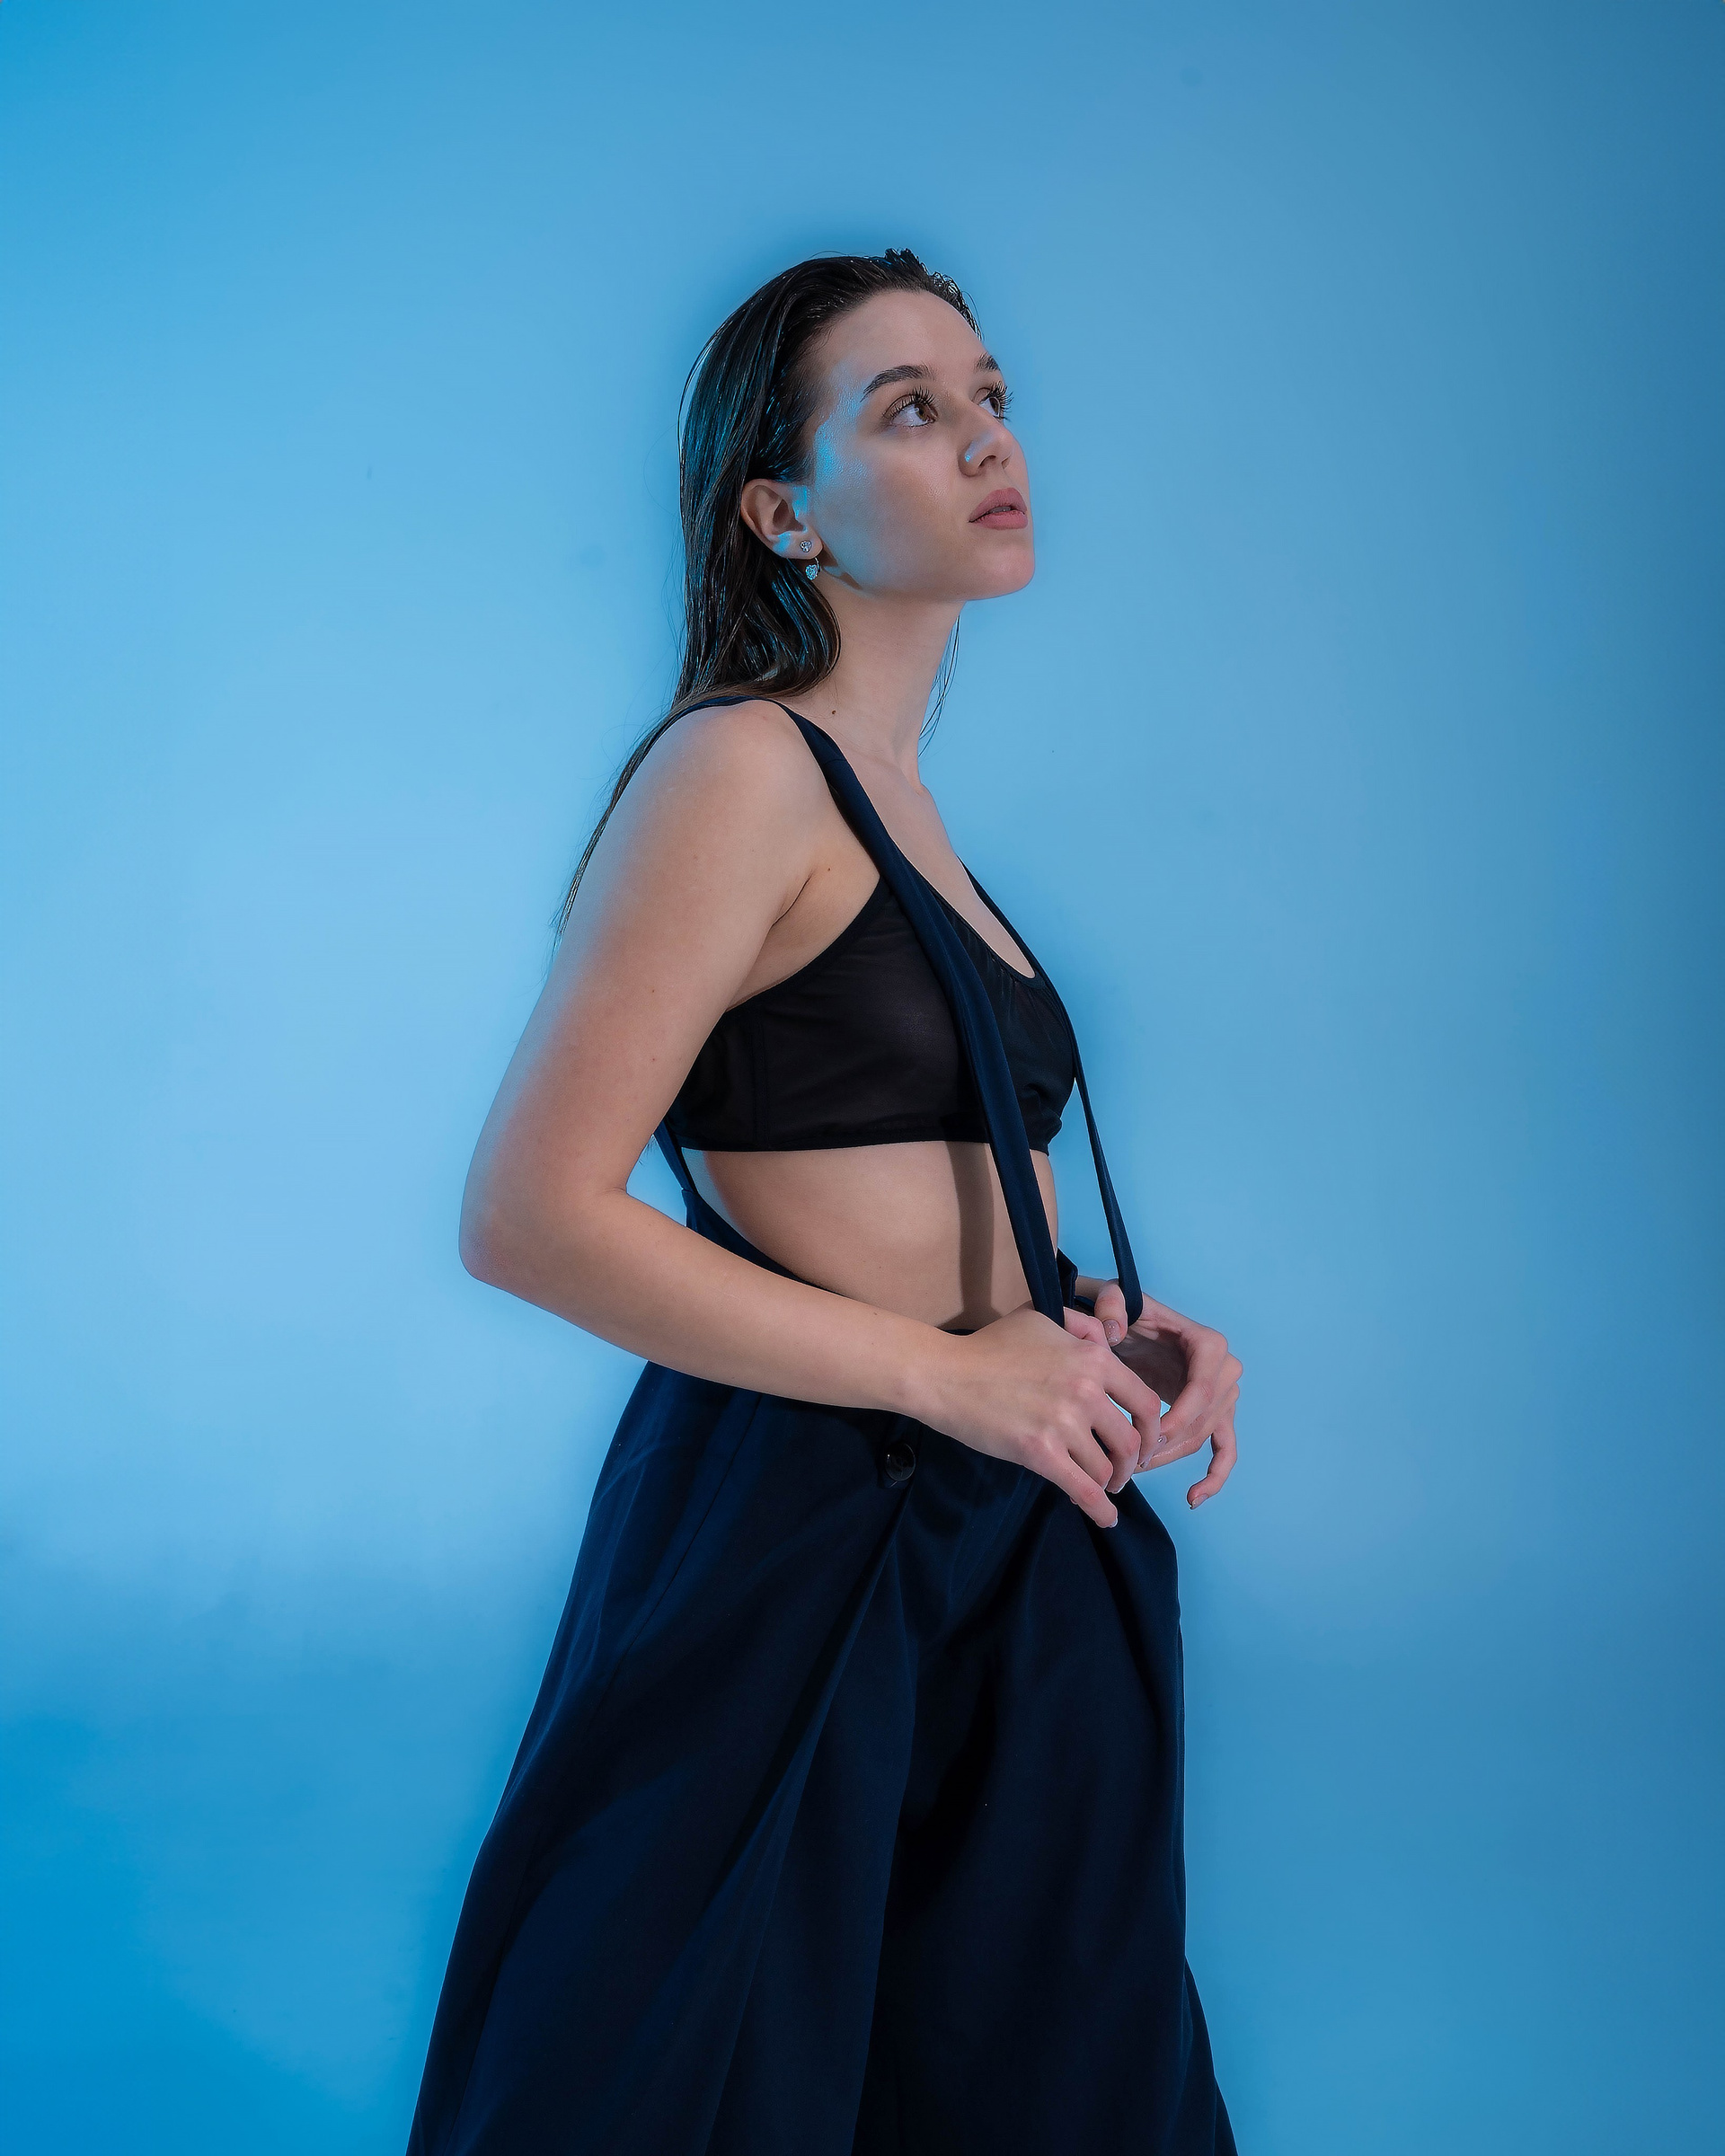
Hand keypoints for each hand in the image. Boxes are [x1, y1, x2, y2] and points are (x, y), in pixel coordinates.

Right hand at [916, 1307, 1165, 1530]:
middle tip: (1123, 1473)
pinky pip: (1083, 1490)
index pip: (1145, 1402)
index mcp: (1094, 1359)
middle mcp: (1087, 1390)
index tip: (1146, 1443)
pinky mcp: (1041, 1452)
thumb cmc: (991, 1346)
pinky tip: (1105, 1518)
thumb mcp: (1043, 1320)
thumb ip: (1082, 1328)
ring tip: (1100, 1487)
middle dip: (1132, 1465)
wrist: (946, 1374)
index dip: (1153, 1430)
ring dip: (1107, 1483)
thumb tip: (1107, 1342)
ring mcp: (1064, 1423)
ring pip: (1105, 1468)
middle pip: (1130, 1442)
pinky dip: (1100, 1510)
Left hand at [1078, 1281, 1240, 1507]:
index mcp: (1208, 1343)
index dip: (1177, 1419)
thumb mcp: (1112, 1298)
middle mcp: (1225, 1369)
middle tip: (1127, 1459)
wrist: (1128, 1324)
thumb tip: (1113, 1333)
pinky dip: (1214, 1477)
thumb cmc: (1124, 1312)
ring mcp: (1224, 1395)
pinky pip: (1225, 1450)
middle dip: (1167, 1444)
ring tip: (1134, 1471)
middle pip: (1203, 1420)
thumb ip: (1110, 1306)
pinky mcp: (1216, 1414)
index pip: (1202, 1390)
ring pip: (1203, 1438)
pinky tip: (1192, 1498)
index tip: (1145, 1439)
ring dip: (1171, 1459)